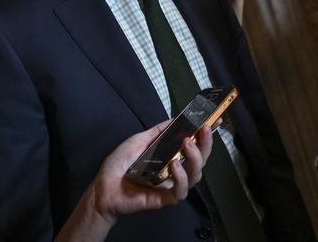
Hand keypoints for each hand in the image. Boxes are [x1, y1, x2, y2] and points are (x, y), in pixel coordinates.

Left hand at [56, 121, 212, 241]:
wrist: (102, 187)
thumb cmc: (119, 166)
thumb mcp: (139, 140)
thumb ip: (158, 131)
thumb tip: (176, 118)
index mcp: (171, 156)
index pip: (194, 145)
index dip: (206, 134)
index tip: (215, 119)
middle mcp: (175, 171)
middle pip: (201, 159)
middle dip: (206, 143)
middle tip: (203, 129)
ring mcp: (171, 185)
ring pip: (196, 174)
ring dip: (195, 157)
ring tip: (186, 144)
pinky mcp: (165, 198)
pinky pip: (181, 191)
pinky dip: (181, 177)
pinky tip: (174, 165)